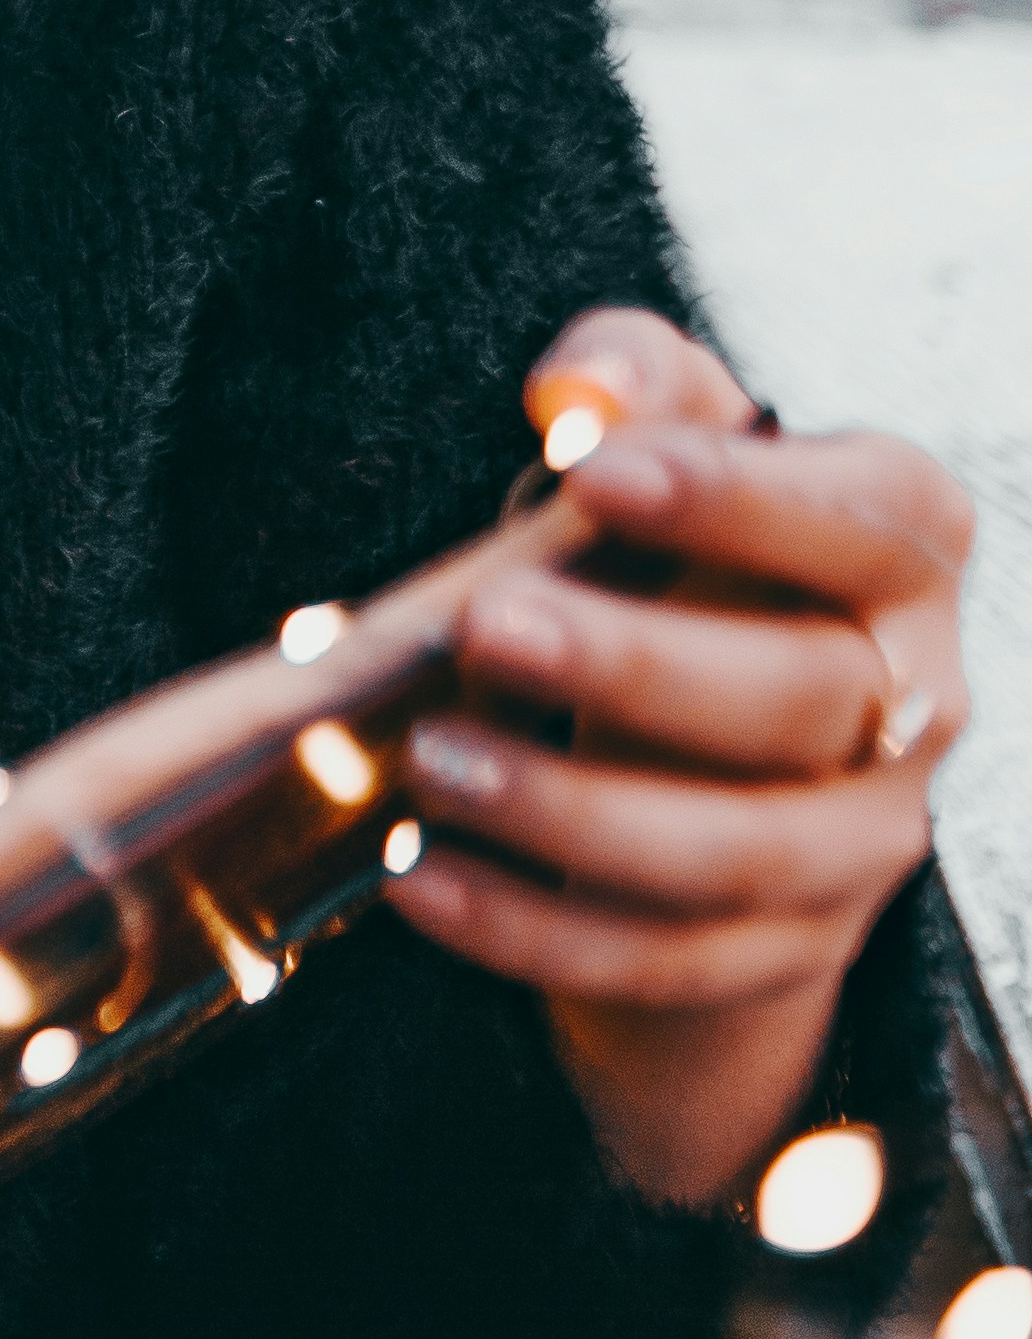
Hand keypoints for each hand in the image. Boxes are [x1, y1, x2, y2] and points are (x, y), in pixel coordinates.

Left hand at [383, 305, 970, 1208]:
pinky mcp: (788, 951)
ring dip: (574, 813)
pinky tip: (422, 879)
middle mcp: (915, 700)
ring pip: (740, 850)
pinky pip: (668, 958)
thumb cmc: (678, 564)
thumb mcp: (661, 450)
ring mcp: (862, 841)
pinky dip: (535, 929)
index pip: (875, 514)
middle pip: (801, 693)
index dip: (744, 496)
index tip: (594, 472)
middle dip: (634, 664)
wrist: (704, 759)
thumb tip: (579, 389)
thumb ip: (633, 380)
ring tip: (433, 762)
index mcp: (902, 553)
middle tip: (482, 625)